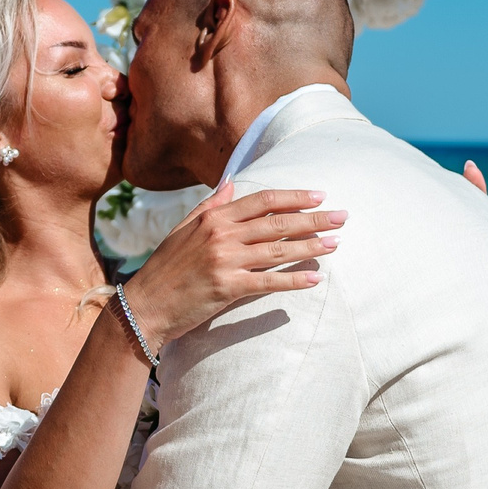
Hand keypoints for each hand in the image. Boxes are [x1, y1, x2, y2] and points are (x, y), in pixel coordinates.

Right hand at [117, 182, 342, 352]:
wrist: (145, 305)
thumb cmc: (165, 268)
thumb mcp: (184, 229)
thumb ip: (211, 205)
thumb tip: (233, 183)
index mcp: (214, 217)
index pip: (263, 201)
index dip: (294, 197)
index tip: (320, 196)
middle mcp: (221, 234)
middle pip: (277, 222)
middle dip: (314, 219)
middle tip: (343, 217)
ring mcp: (224, 260)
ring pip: (277, 250)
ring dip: (310, 246)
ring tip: (335, 244)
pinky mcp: (226, 287)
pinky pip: (267, 282)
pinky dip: (293, 281)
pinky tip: (314, 279)